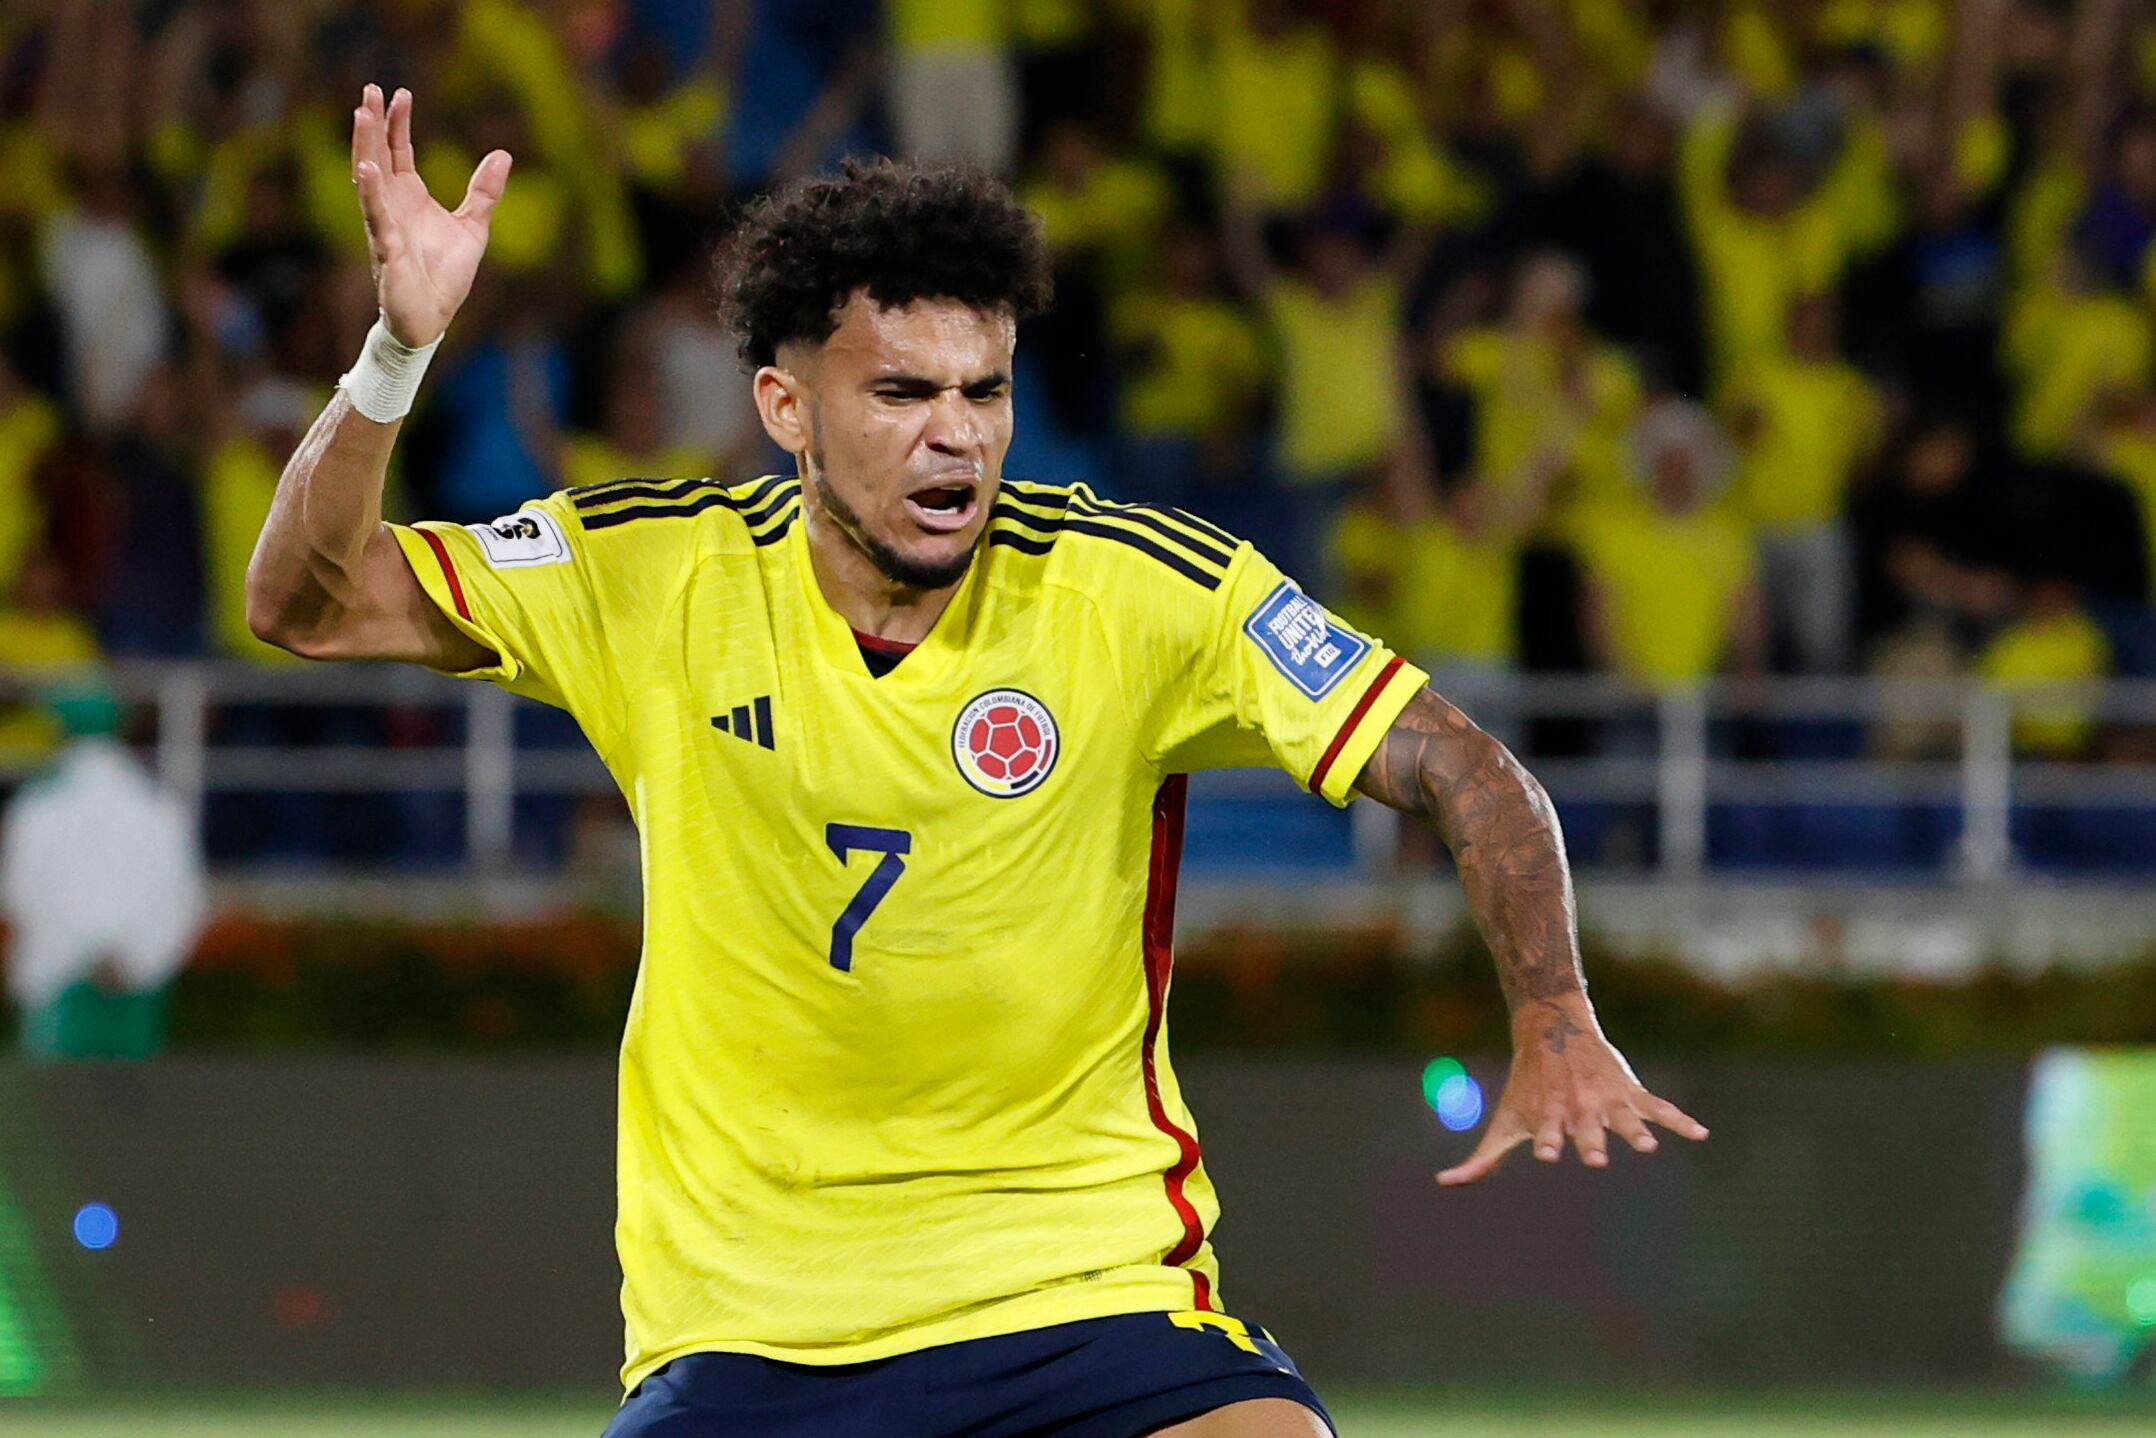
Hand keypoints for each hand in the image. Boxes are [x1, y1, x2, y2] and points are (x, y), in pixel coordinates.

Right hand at [350, 84, 511, 347]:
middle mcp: (391, 206)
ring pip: (369, 179)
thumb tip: (503, 154)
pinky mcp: (386, 249)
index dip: (398, 123)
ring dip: (365, 146)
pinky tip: (365, 169)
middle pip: (378, 155)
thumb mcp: (473, 227)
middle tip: (370, 89)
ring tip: (362, 114)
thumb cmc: (445, 276)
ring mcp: (384, 226)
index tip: (400, 93)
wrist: (433, 320)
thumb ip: (484, 193)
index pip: (399, 152)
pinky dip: (370, 193)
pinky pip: (376, 217)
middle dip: (373, 123)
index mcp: (410, 198)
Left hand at [1437, 993, 1707, 1184]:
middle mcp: (1578, 1109)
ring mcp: (1606, 1100)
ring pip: (1624, 1118)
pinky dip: (1680, 1121)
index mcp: (1548, 1117)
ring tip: (1648, 1146)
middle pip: (1585, 1128)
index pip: (1545, 1133)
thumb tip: (1444, 1183)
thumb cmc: (1526, 1088)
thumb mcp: (1504, 1121)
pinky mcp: (1629, 1092)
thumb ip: (1482, 1160)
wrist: (1551, 1031)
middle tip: (1596, 1157)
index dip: (1545, 1141)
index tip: (1545, 1153)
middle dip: (1590, 1141)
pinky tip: (1701, 1134)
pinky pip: (1660, 1107)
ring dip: (1636, 1130)